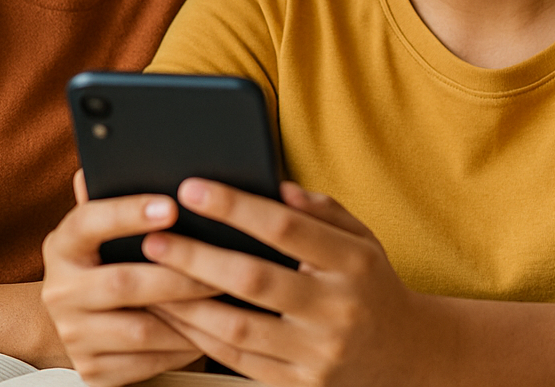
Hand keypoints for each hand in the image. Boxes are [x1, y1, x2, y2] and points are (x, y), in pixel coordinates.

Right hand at [40, 171, 217, 386]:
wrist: (80, 321)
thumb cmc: (110, 259)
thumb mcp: (108, 227)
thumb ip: (119, 194)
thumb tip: (124, 149)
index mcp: (64, 244)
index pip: (89, 221)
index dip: (129, 213)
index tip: (173, 205)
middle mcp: (60, 290)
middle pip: (123, 282)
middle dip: (180, 273)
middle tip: (228, 261)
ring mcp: (74, 334)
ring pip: (140, 329)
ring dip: (190, 315)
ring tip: (229, 296)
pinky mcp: (93, 371)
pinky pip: (147, 363)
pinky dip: (184, 347)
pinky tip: (213, 330)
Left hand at [144, 179, 446, 386]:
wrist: (405, 356)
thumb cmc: (372, 287)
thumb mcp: (363, 240)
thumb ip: (322, 211)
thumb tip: (277, 186)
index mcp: (354, 265)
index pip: (287, 228)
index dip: (236, 206)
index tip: (194, 188)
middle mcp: (337, 311)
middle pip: (254, 280)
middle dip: (197, 257)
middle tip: (154, 238)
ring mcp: (317, 354)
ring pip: (237, 329)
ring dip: (185, 304)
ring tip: (149, 279)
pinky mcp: (299, 386)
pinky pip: (238, 362)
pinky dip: (199, 338)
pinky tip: (174, 316)